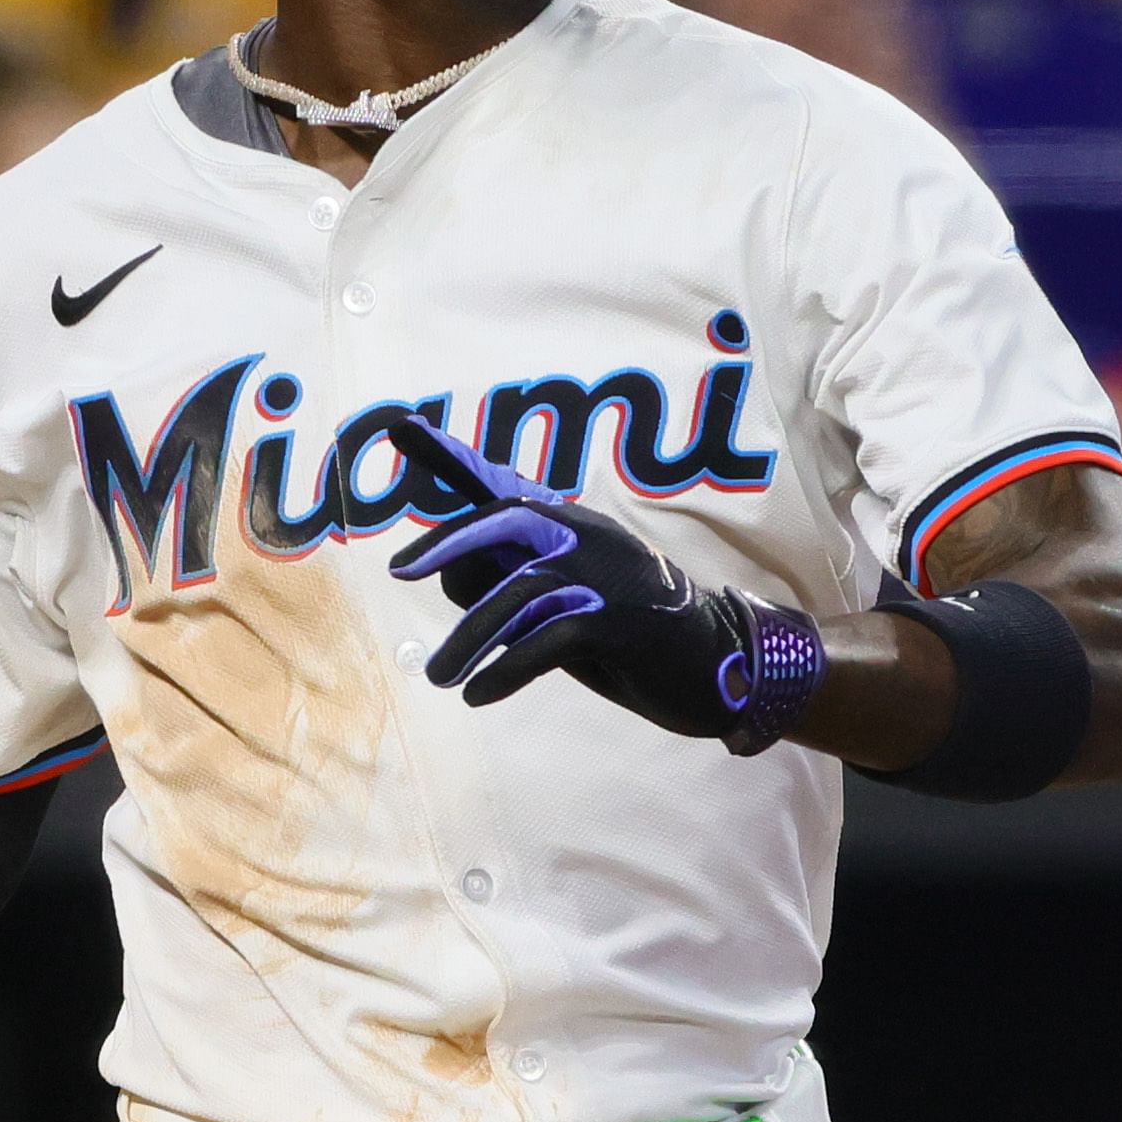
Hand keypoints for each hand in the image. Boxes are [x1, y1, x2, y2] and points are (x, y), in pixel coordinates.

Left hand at [387, 426, 823, 749]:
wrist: (719, 666)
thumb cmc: (631, 637)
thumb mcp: (564, 607)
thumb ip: (514, 587)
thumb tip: (451, 577)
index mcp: (572, 527)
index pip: (502, 487)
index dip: (452, 457)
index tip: (402, 426)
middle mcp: (587, 537)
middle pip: (504, 519)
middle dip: (449, 542)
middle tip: (401, 570)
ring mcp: (606, 576)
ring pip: (517, 593)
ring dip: (469, 640)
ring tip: (440, 677)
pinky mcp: (621, 620)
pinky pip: (545, 640)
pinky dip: (505, 671)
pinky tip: (479, 694)